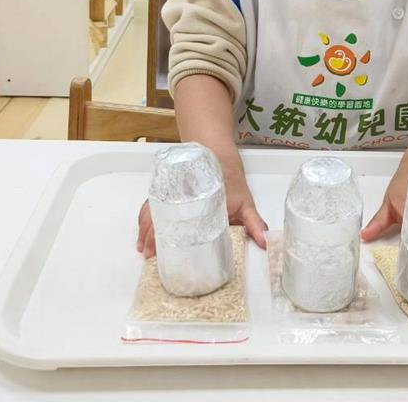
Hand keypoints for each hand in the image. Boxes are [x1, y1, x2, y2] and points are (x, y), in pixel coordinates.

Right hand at [135, 176, 267, 257]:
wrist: (217, 152)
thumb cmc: (231, 180)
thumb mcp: (245, 203)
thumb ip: (254, 223)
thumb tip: (265, 242)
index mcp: (197, 204)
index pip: (180, 224)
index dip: (169, 240)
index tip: (160, 252)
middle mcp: (179, 199)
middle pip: (160, 219)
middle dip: (152, 239)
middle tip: (148, 256)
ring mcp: (170, 194)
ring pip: (152, 213)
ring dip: (145, 231)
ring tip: (142, 249)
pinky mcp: (167, 191)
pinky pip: (150, 206)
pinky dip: (144, 219)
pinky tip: (143, 233)